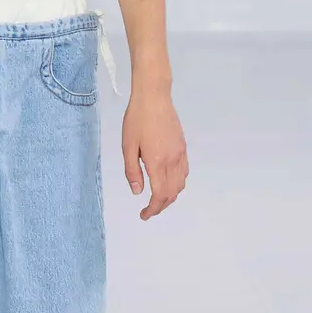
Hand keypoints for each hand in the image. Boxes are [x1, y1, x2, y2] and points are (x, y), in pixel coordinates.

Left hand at [122, 89, 188, 219]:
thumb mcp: (127, 146)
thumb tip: (137, 191)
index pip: (159, 195)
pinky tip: (167, 181)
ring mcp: (180, 153)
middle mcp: (172, 160)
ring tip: (157, 198)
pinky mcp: (183, 147)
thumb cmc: (136, 119)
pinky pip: (184, 172)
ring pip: (181, 184)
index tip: (144, 215)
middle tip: (148, 210)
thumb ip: (132, 171)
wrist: (154, 97)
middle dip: (161, 206)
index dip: (153, 209)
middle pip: (172, 193)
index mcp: (157, 162)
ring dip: (170, 196)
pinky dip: (177, 183)